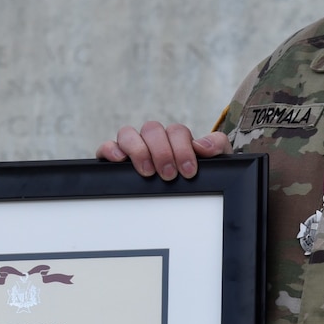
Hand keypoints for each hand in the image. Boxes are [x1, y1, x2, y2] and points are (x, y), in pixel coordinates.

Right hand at [95, 121, 228, 180]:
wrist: (187, 194)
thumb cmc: (195, 176)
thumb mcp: (215, 162)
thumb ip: (216, 147)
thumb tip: (202, 147)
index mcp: (175, 138)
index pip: (176, 131)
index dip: (182, 149)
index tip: (188, 171)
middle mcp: (152, 140)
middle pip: (152, 129)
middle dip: (162, 152)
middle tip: (169, 175)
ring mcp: (132, 148)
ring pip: (128, 133)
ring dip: (139, 151)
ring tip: (148, 172)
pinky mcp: (114, 159)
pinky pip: (107, 147)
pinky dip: (111, 150)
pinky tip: (120, 160)